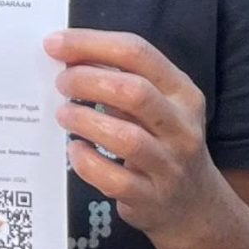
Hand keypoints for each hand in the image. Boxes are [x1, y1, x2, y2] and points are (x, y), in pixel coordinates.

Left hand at [47, 29, 227, 243]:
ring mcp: (170, 165)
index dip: (91, 44)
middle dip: (87, 80)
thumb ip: (119, 79)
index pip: (138, 53)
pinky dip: (88, 163)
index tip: (54, 44)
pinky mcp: (152, 199)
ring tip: (63, 114)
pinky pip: (115, 180)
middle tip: (61, 83)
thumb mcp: (156, 105)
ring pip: (127, 138)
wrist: (194, 205)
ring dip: (84, 121)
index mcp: (182, 92)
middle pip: (134, 92)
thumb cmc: (162, 141)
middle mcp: (182, 127)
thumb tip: (66, 55)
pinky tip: (75, 150)